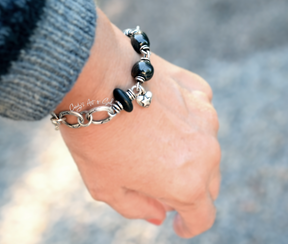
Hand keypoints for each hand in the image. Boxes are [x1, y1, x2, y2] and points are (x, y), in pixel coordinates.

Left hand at [56, 9, 220, 237]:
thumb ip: (138, 208)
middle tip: (162, 184)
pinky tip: (167, 115)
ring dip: (188, 152)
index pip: (202, 216)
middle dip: (189, 189)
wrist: (96, 79)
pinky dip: (188, 119)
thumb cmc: (96, 136)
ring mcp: (206, 116)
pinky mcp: (198, 89)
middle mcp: (206, 151)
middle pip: (208, 182)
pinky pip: (201, 111)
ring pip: (206, 147)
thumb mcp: (106, 187)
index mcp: (187, 183)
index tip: (180, 223)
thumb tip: (159, 213)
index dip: (190, 224)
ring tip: (157, 144)